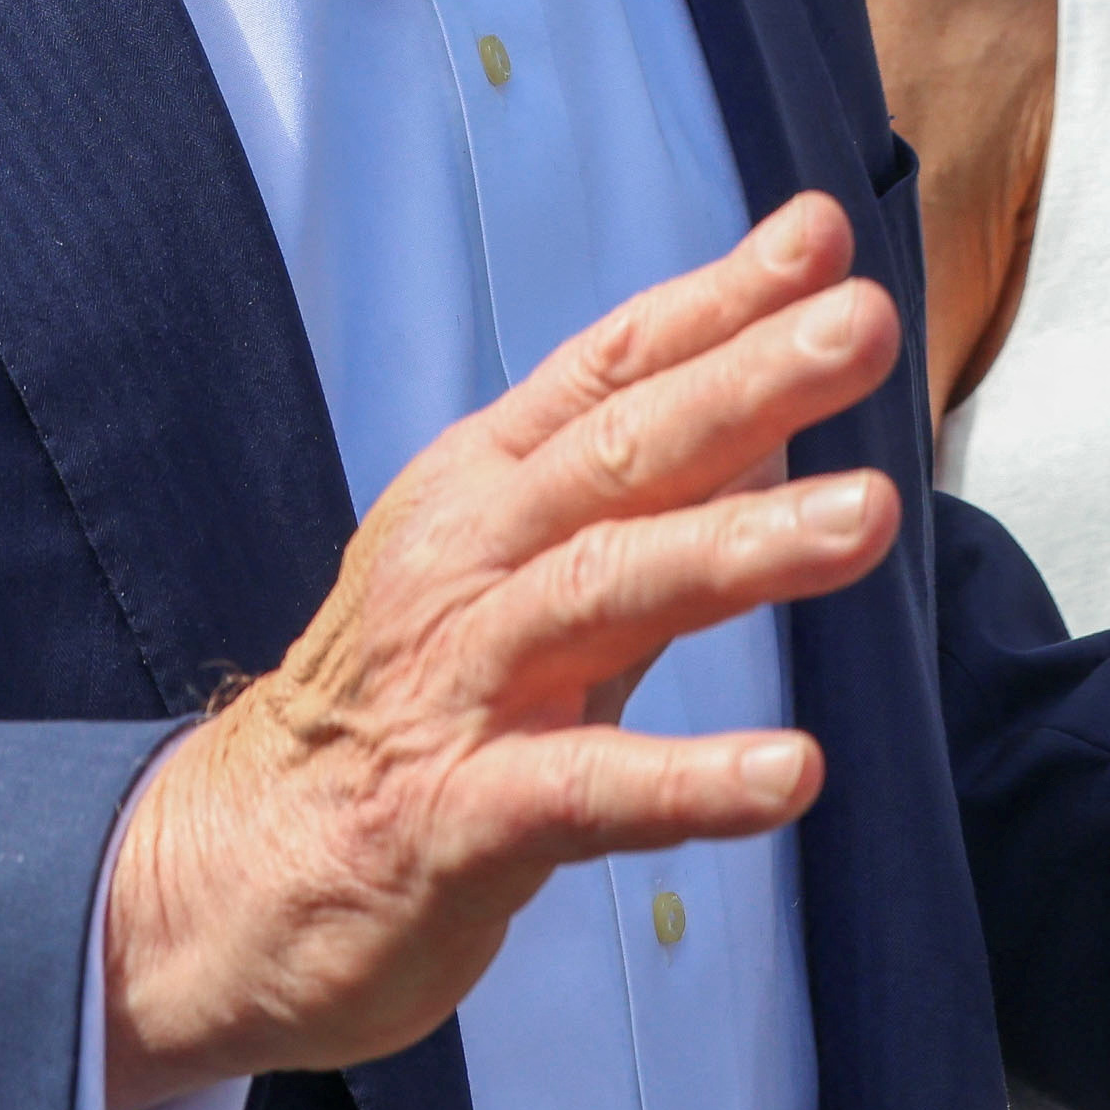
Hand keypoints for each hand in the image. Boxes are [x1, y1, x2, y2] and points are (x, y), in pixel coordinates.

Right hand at [101, 192, 902, 1104]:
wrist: (242, 873)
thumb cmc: (404, 711)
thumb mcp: (519, 583)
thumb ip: (644, 509)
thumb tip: (776, 419)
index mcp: (480, 489)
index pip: (608, 371)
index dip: (716, 299)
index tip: (824, 235)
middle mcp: (465, 560)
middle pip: (617, 454)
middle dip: (744, 381)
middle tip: (862, 325)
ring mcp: (457, 682)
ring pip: (603, 590)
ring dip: (740, 547)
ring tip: (867, 515)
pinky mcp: (458, 816)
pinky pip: (582, 790)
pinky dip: (688, 781)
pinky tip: (791, 771)